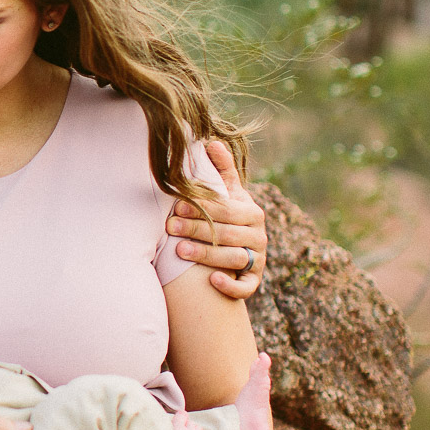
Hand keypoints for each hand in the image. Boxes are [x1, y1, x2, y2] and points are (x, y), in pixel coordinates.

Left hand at [169, 140, 268, 300]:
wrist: (236, 249)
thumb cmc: (225, 216)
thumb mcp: (227, 193)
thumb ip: (221, 170)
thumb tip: (212, 142)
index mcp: (251, 212)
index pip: (226, 209)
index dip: (202, 207)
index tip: (176, 206)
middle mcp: (259, 235)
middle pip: (227, 233)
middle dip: (197, 229)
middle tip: (170, 226)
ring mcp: (258, 259)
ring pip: (234, 258)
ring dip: (207, 255)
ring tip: (180, 251)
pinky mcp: (254, 280)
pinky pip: (246, 287)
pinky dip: (231, 286)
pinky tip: (212, 281)